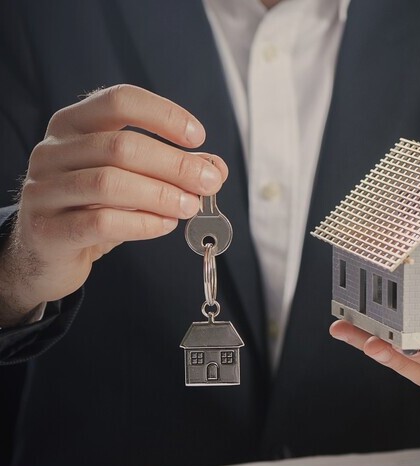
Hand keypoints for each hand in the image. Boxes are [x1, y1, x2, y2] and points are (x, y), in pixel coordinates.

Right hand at [0, 84, 227, 325]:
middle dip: (174, 164)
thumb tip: (215, 168)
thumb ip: (172, 169)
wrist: (48, 251)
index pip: (119, 101)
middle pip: (121, 146)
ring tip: (190, 206)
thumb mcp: (133, 180)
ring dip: (161, 195)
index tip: (198, 137)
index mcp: (74, 125)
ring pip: (109, 183)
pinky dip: (142, 224)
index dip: (163, 115)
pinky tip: (165, 225)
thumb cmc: (93, 207)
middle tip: (208, 182)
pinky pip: (100, 222)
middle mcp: (54, 151)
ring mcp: (45, 189)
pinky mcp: (47, 229)